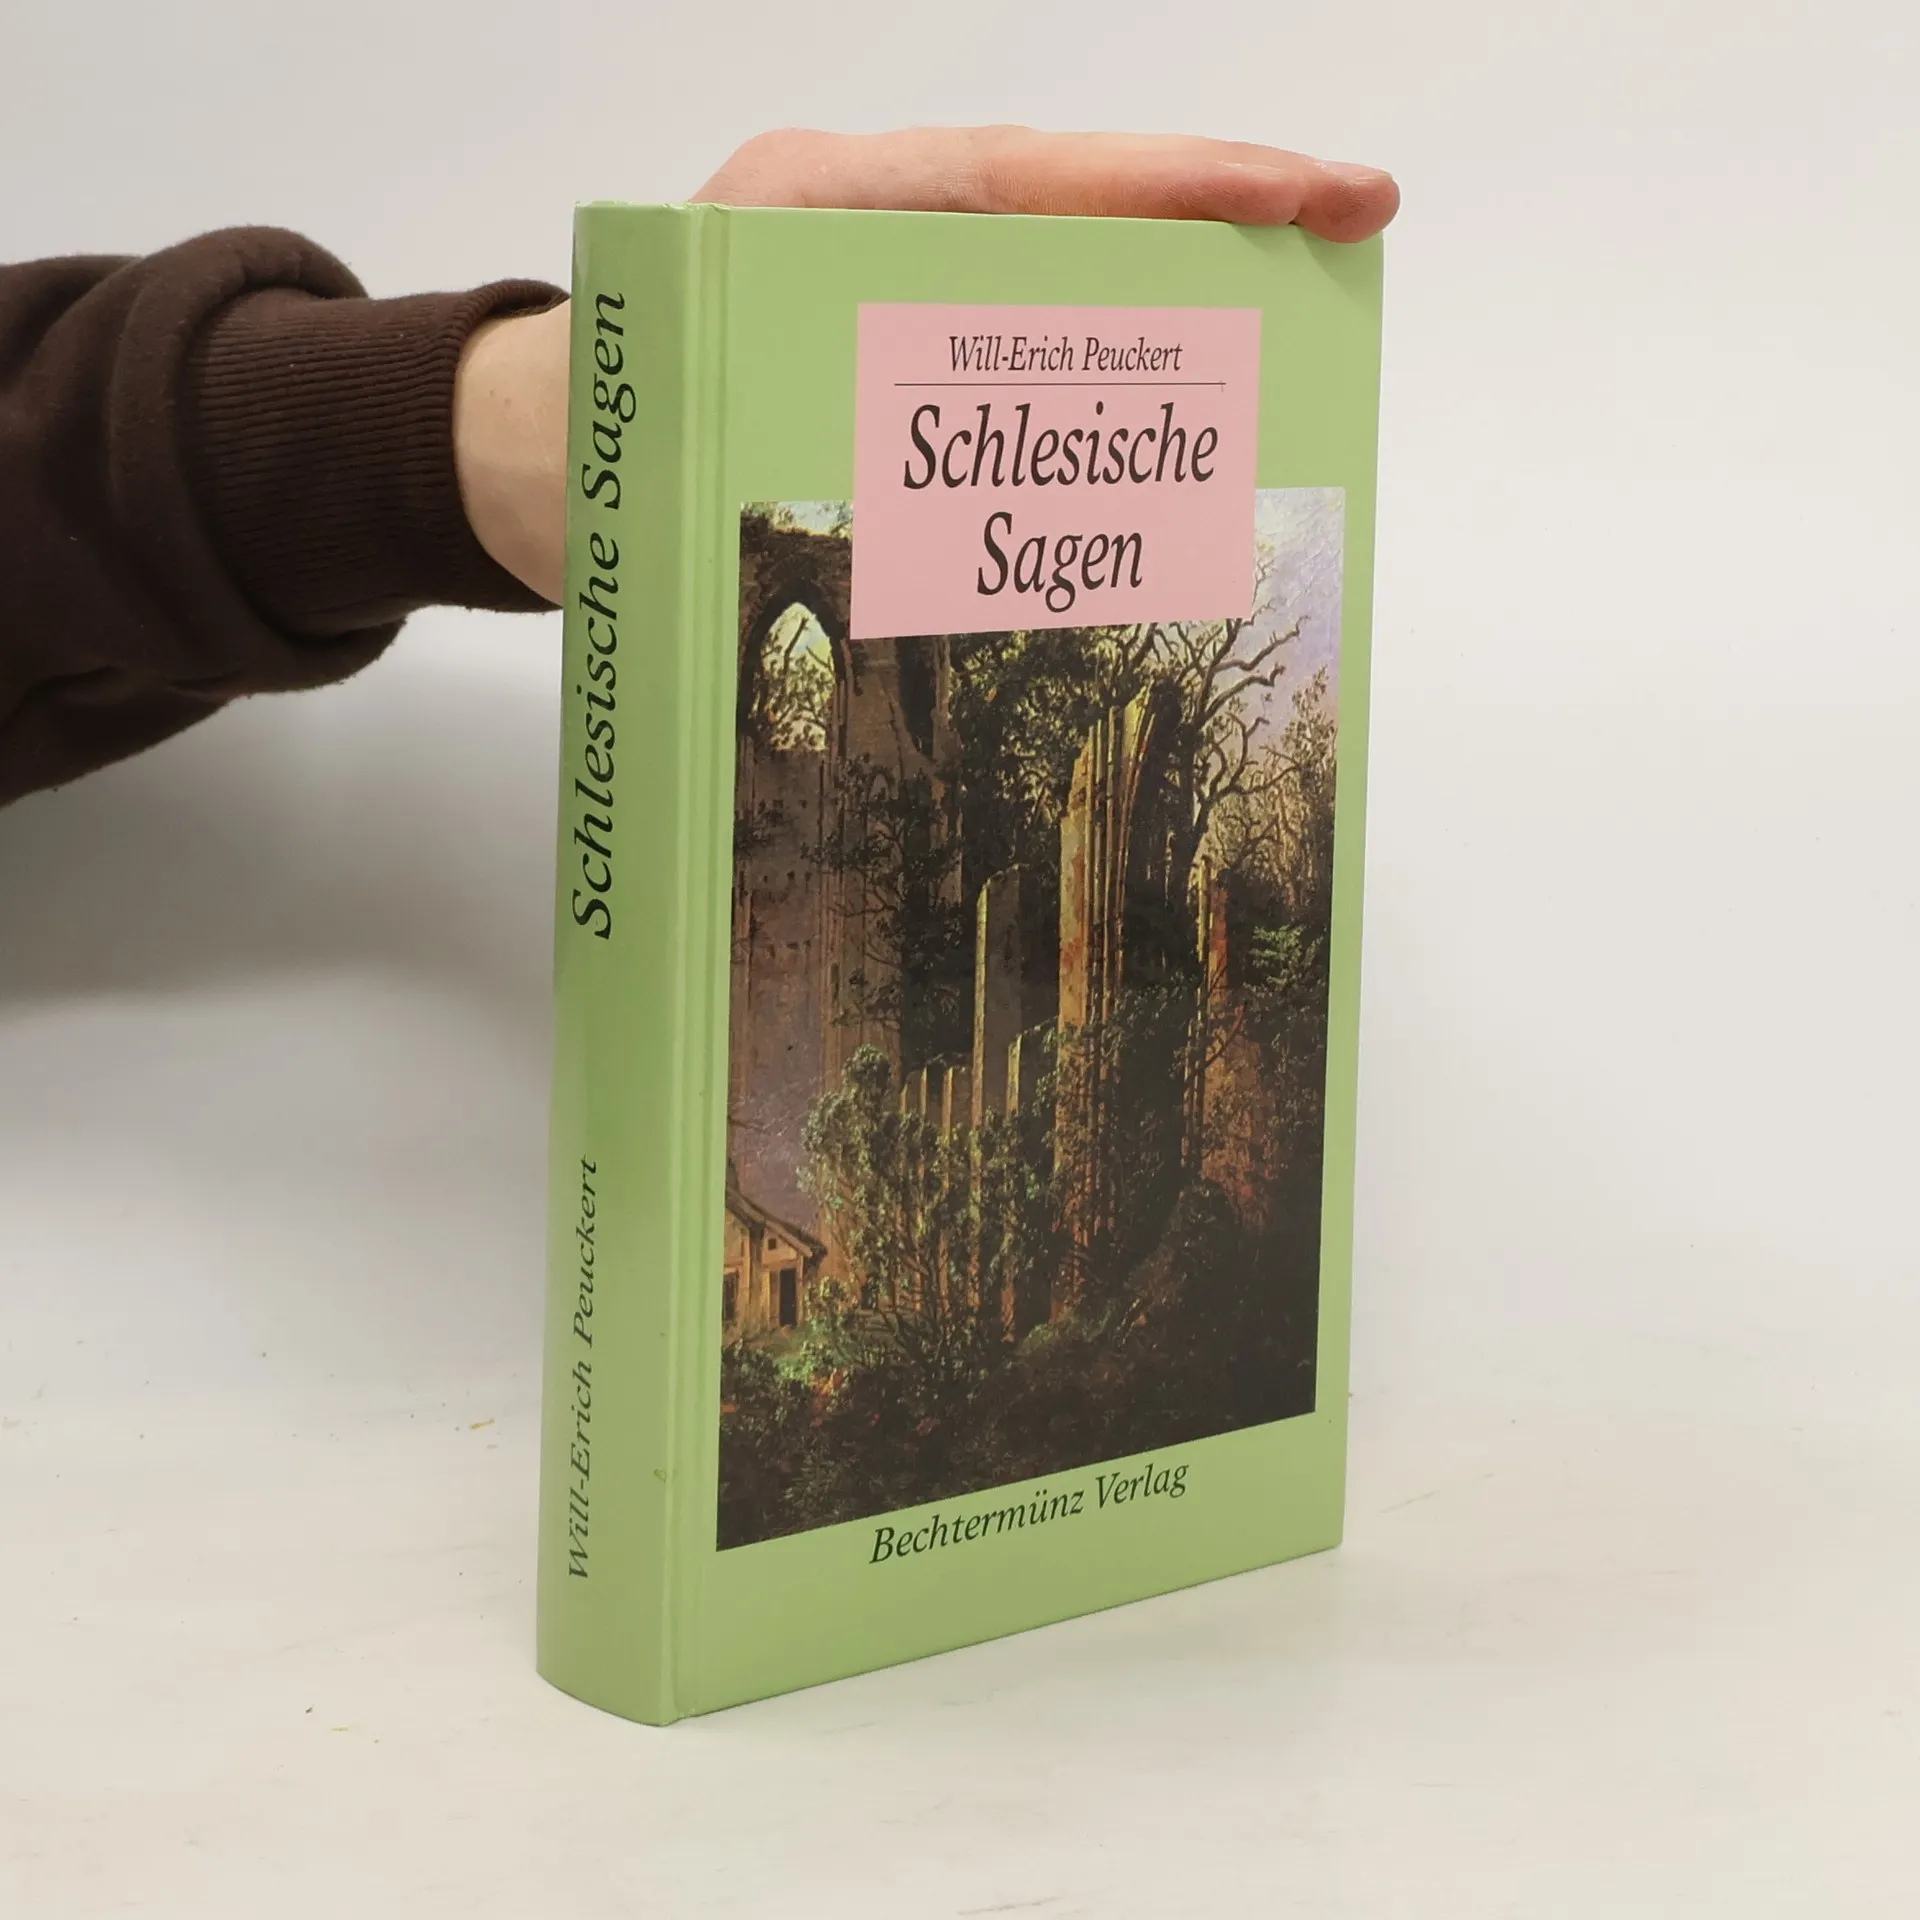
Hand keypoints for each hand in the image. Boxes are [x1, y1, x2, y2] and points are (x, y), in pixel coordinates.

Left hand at [454, 126, 1399, 601]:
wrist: (523, 457)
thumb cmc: (595, 458)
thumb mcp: (692, 452)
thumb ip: (816, 472)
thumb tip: (979, 538)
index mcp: (809, 210)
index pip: (1023, 177)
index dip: (1178, 184)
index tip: (1314, 191)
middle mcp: (849, 214)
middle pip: (1060, 195)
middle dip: (1209, 208)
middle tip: (1348, 225)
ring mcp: (865, 256)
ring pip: (1044, 253)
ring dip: (1163, 280)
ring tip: (1286, 321)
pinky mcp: (875, 317)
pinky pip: (1004, 312)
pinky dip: (1088, 343)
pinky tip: (1165, 392)